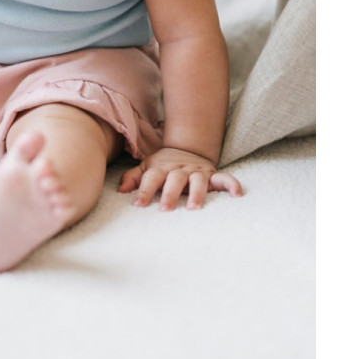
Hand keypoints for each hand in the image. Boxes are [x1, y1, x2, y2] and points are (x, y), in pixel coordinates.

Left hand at [119, 147, 242, 210]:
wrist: (187, 149)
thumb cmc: (163, 166)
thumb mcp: (146, 167)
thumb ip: (133, 178)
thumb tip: (120, 190)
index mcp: (161, 168)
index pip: (151, 178)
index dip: (143, 190)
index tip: (138, 204)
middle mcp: (179, 169)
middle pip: (174, 179)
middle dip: (169, 193)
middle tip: (165, 209)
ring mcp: (197, 171)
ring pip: (198, 181)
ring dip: (197, 193)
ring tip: (194, 208)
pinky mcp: (212, 174)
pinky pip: (224, 178)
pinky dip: (231, 184)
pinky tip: (237, 194)